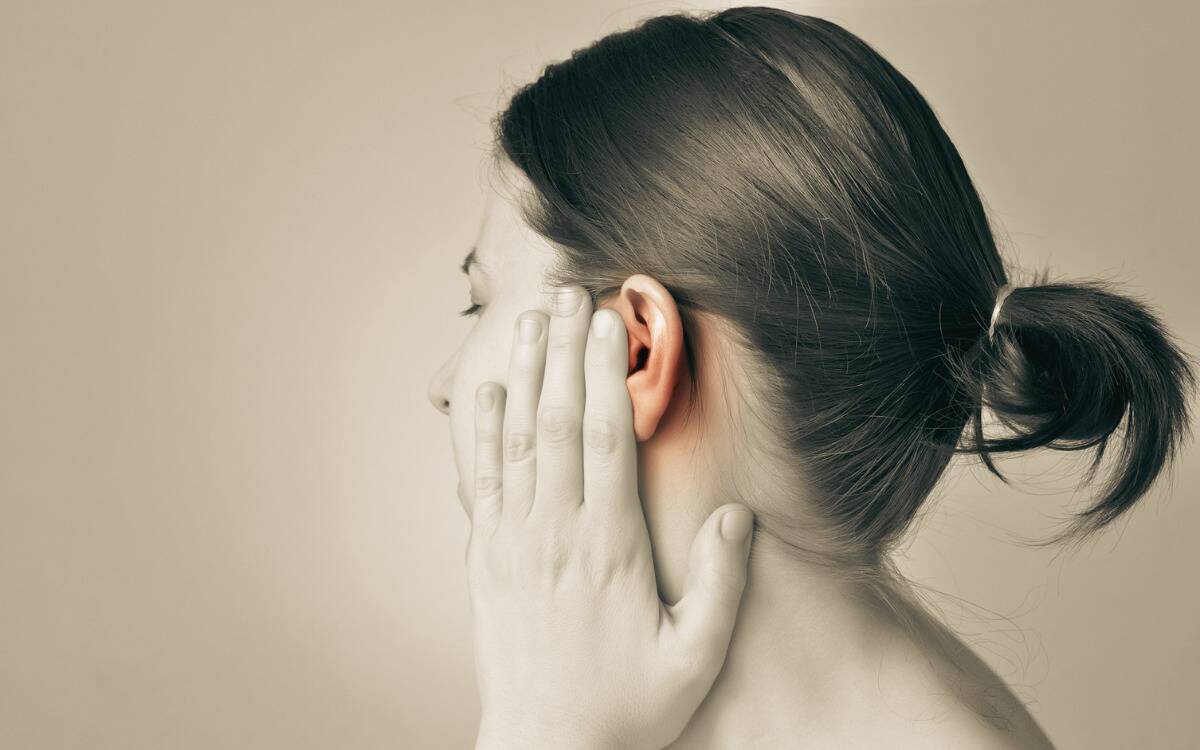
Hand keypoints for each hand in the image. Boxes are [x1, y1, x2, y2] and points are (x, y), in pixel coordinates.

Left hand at [467, 285, 755, 749]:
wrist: (544, 746)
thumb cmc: (625, 706)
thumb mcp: (692, 658)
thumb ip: (719, 585)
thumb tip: (737, 516)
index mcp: (608, 546)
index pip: (606, 440)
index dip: (607, 374)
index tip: (611, 321)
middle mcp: (555, 531)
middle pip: (558, 421)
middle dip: (565, 350)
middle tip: (570, 291)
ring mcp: (514, 541)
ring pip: (519, 439)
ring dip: (527, 373)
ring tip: (533, 318)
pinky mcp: (487, 557)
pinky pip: (483, 480)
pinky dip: (484, 431)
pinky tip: (489, 390)